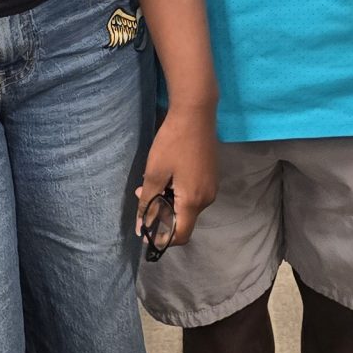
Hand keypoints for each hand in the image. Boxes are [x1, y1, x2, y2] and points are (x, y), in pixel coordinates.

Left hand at [135, 103, 216, 247]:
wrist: (195, 113)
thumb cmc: (173, 143)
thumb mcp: (155, 173)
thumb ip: (148, 202)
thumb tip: (142, 226)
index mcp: (193, 201)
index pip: (181, 235)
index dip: (162, 239)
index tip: (145, 231)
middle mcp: (207, 198)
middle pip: (184, 220)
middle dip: (161, 214)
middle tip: (141, 195)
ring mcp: (211, 187)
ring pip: (187, 206)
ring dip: (168, 201)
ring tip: (150, 181)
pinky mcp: (211, 176)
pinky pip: (193, 194)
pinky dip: (178, 192)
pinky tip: (166, 175)